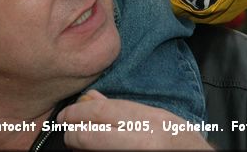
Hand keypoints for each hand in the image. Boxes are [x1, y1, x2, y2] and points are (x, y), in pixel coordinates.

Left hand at [56, 90, 211, 149]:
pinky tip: (95, 151)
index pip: (99, 112)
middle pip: (87, 136)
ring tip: (81, 142)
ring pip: (90, 151)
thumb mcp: (156, 117)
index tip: (66, 114)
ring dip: (80, 147)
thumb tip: (90, 99)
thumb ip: (122, 109)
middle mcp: (138, 142)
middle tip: (69, 131)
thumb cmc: (180, 142)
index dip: (75, 112)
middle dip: (72, 133)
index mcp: (145, 122)